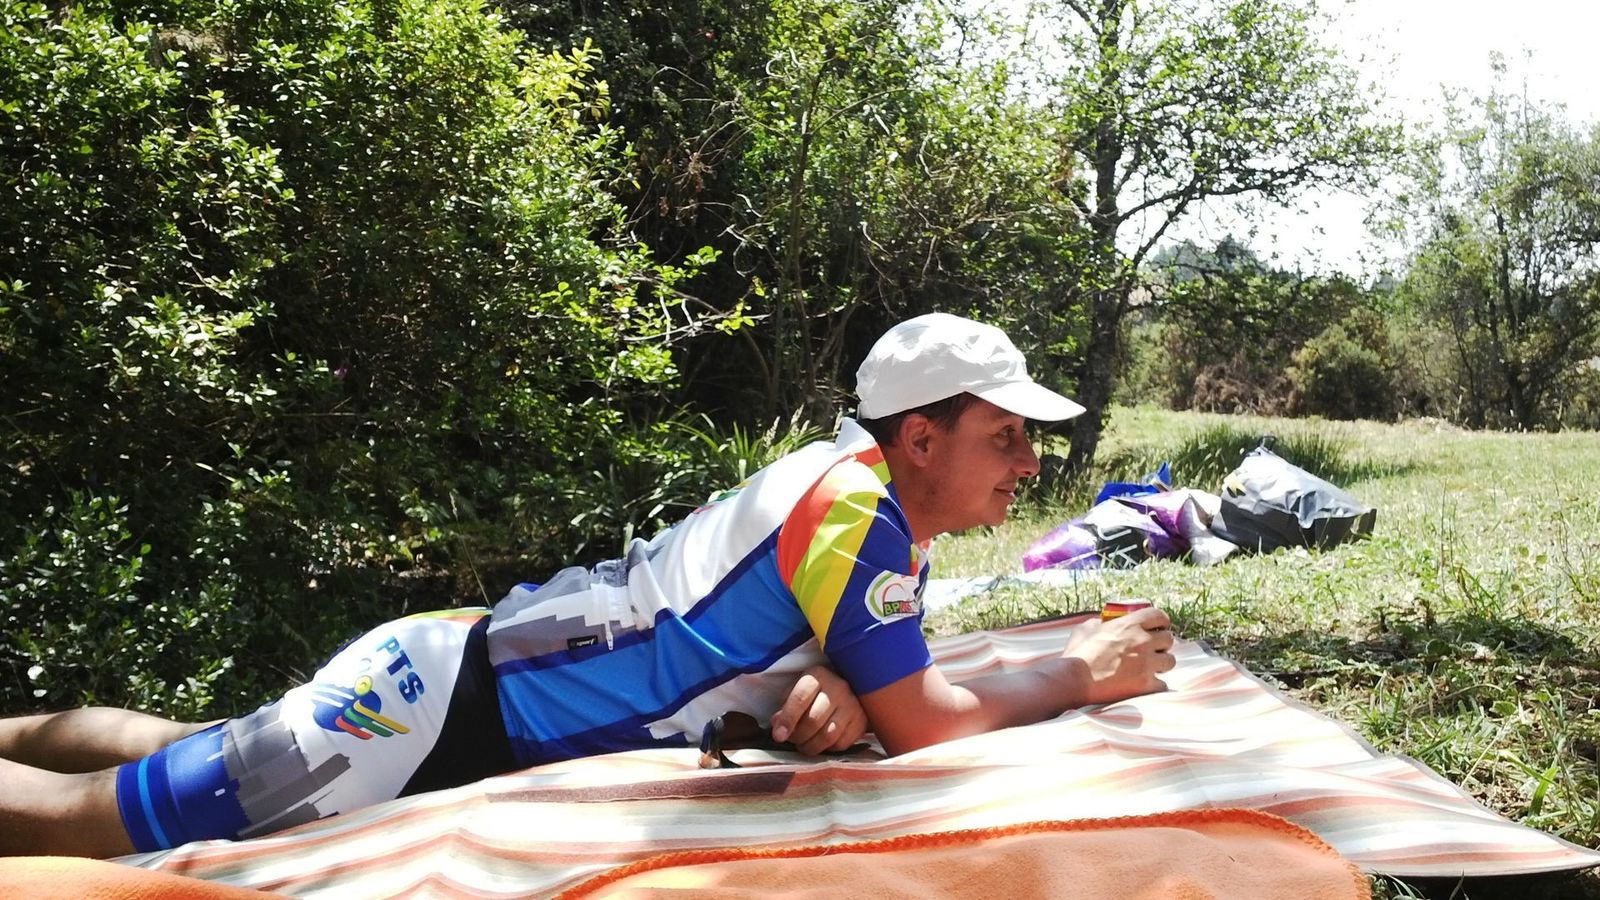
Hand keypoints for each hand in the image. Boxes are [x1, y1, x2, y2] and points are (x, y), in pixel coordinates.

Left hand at [770, 665, 868, 754]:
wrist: (852, 688)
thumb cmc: (817, 690)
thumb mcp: (799, 689)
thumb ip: (786, 706)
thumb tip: (776, 725)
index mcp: (818, 676)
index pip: (800, 699)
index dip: (787, 720)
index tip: (778, 736)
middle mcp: (838, 688)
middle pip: (813, 721)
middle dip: (798, 736)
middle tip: (793, 740)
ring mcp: (853, 705)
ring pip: (827, 736)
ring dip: (811, 747)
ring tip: (804, 746)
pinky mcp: (861, 722)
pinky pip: (841, 744)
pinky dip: (827, 749)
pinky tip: (822, 744)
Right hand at [1061, 607, 1175, 705]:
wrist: (1075, 681)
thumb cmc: (1078, 654)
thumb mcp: (1086, 629)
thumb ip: (1100, 623)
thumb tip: (1105, 622)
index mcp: (1129, 624)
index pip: (1159, 615)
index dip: (1161, 621)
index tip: (1159, 627)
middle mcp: (1142, 641)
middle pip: (1169, 639)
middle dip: (1161, 644)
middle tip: (1152, 650)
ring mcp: (1146, 663)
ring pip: (1170, 661)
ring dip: (1161, 664)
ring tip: (1150, 668)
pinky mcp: (1146, 684)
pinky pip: (1162, 684)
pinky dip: (1155, 685)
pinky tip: (1144, 685)